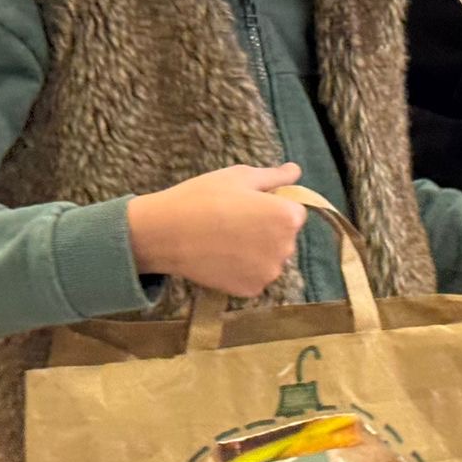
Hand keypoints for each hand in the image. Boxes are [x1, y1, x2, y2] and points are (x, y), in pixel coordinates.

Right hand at [128, 162, 308, 297]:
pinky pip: (255, 276)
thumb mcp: (240, 176)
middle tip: (233, 221)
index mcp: (288, 218)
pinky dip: (243, 269)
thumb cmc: (203, 198)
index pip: (295, 211)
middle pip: (285, 236)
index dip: (273, 206)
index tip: (248, 205)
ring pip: (271, 258)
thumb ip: (275, 176)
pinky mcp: (251, 290)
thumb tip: (296, 171)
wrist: (165, 233)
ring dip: (257, 251)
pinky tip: (221, 257)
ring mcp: (268, 273)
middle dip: (268, 229)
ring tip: (225, 240)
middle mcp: (285, 248)